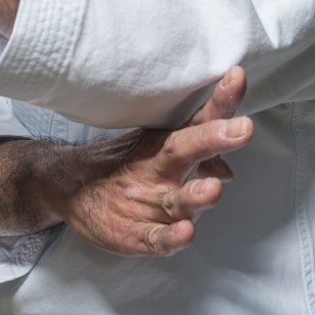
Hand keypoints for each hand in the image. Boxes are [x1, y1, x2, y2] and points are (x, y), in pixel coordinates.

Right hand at [56, 66, 251, 255]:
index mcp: (167, 147)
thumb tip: (228, 171)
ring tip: (212, 189)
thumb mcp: (159, 156)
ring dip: (195, 196)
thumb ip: (199, 162)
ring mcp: (147, 203)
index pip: (199, 122)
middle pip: (185, 151)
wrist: (72, 189)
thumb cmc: (126, 169)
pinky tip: (186, 233)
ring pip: (176, 201)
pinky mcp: (136, 235)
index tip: (238, 76)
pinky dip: (172, 237)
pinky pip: (157, 238)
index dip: (221, 102)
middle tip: (241, 129)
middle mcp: (159, 171)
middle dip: (212, 139)